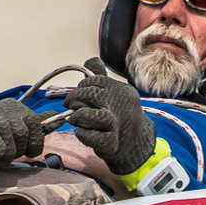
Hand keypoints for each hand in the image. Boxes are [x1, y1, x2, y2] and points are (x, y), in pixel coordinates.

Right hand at [0, 98, 45, 166]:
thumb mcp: (16, 131)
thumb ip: (36, 127)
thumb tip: (59, 120)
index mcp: (16, 107)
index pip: (36, 122)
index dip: (36, 140)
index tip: (31, 151)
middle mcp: (4, 108)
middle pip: (24, 132)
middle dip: (22, 150)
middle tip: (14, 156)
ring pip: (12, 140)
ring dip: (10, 155)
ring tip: (3, 158)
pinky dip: (0, 155)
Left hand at [65, 58, 155, 175]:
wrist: (135, 143)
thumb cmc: (119, 115)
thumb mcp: (114, 94)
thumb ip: (101, 78)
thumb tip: (92, 60)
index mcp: (124, 92)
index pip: (97, 80)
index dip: (82, 86)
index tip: (77, 94)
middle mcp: (123, 106)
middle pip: (93, 95)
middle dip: (76, 98)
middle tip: (70, 106)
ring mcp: (119, 125)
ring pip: (96, 116)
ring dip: (79, 115)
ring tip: (73, 118)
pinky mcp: (112, 144)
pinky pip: (94, 137)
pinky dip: (83, 134)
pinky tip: (80, 131)